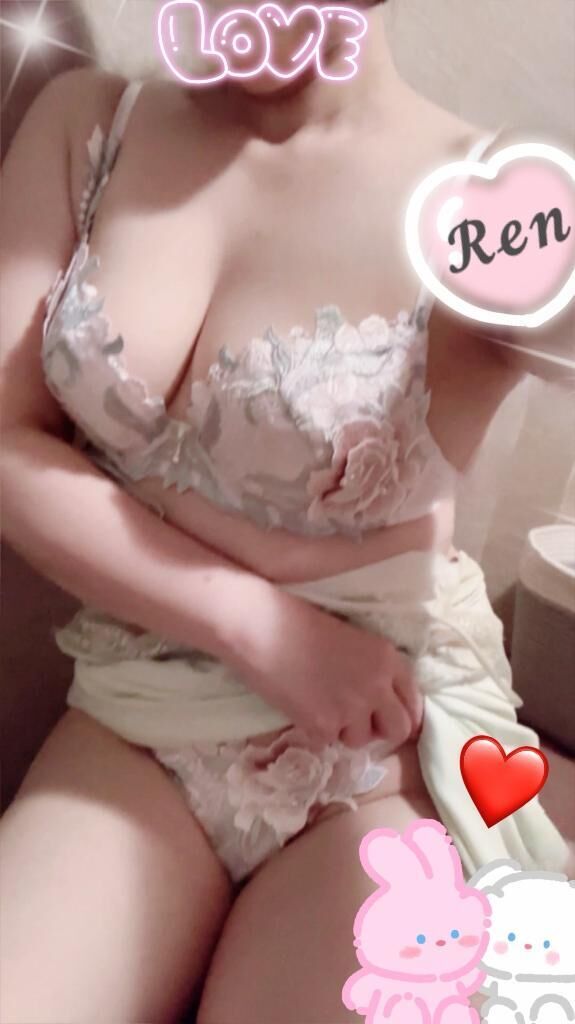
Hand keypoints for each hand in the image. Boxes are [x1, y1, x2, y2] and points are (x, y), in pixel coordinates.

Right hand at [234, 586, 423, 750]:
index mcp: (388, 658)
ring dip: (344, 730)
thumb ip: (375, 670)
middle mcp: (377, 684)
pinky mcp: (324, 725)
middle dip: (380, 731)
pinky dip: (315, 730)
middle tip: (358, 723)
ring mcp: (352, 707)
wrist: (261, 628)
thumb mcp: (353, 640)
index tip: (386, 719)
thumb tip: (382, 704)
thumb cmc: (300, 624)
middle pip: (399, 730)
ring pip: (361, 740)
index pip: (413, 703)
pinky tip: (301, 706)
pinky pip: (328, 742)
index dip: (401, 715)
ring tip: (320, 705)